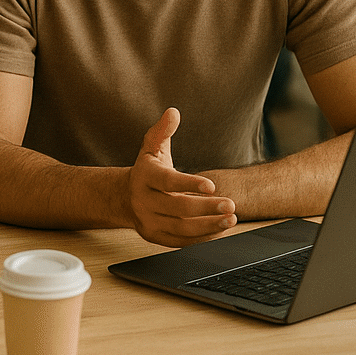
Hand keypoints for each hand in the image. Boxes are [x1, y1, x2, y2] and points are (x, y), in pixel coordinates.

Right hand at [124, 108, 237, 247]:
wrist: (124, 197)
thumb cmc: (147, 171)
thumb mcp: (151, 148)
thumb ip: (162, 131)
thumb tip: (173, 112)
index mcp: (144, 176)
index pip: (167, 181)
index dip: (189, 183)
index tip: (212, 185)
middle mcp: (143, 200)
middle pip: (178, 207)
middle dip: (207, 208)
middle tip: (231, 204)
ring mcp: (148, 220)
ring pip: (182, 228)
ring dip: (209, 225)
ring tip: (230, 219)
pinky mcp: (154, 236)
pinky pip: (181, 241)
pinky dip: (202, 238)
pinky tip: (219, 230)